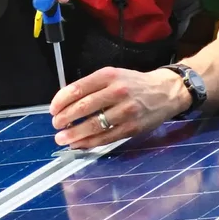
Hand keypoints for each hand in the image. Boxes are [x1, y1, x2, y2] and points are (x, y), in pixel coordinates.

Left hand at [52, 66, 190, 149]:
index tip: (52, 109)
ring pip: (93, 125)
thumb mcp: (114, 75)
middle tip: (56, 125)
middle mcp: (117, 92)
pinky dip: (89, 142)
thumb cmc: (135, 84)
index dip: (60, 101)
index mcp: (109, 76)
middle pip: (83, 107)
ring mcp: (126, 111)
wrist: (166, 91)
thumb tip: (66, 104)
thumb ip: (92, 87)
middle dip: (64, 118)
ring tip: (61, 138)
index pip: (78, 89)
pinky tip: (79, 144)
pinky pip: (106, 138)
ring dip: (74, 134)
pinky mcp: (132, 127)